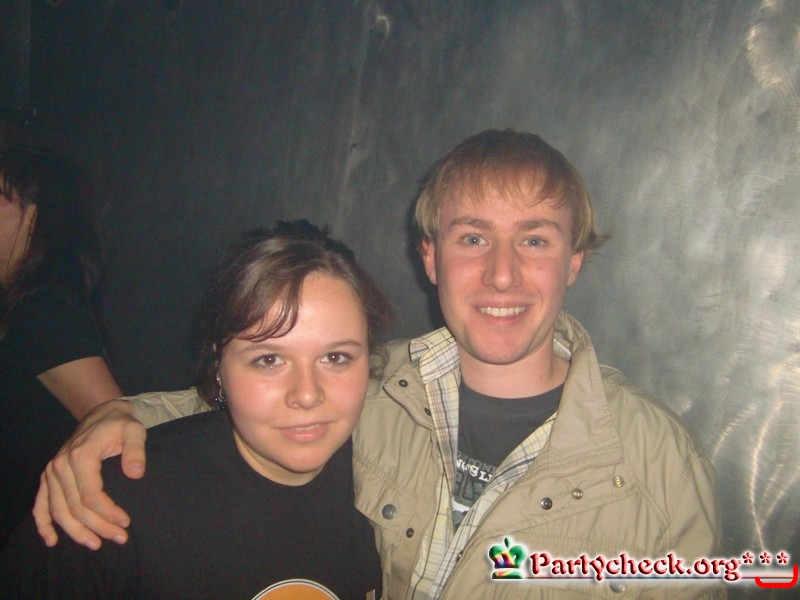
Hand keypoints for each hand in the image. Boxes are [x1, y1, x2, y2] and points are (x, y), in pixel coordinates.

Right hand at [32, 399, 147, 548]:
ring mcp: (52, 472)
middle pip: (76, 507)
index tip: (125, 523)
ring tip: (96, 544)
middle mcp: (61, 465)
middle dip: (98, 526)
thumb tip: (135, 474)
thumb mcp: (135, 430)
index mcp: (81, 455)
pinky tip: (52, 540)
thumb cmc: (120, 424)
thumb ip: (136, 450)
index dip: (107, 513)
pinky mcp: (48, 476)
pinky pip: (40, 504)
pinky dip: (43, 524)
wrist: (102, 413)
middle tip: (119, 538)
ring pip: (59, 510)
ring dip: (75, 532)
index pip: (90, 495)